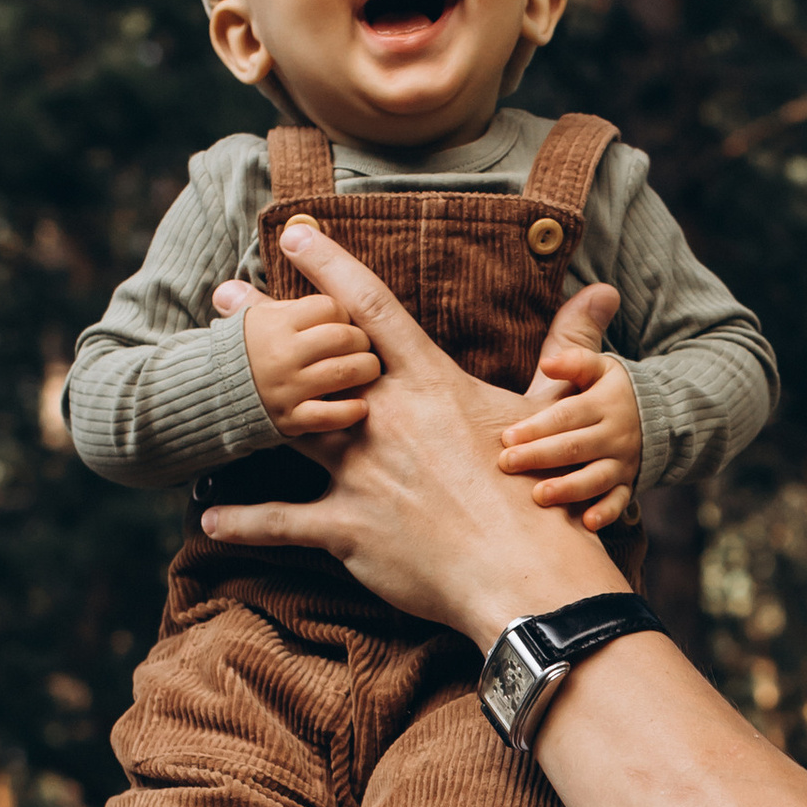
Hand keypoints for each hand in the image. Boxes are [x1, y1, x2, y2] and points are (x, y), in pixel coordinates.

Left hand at [198, 222, 624, 642]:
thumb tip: (602, 294)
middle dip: (266, 325)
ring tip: (204, 385)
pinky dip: (242, 522)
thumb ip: (565, 349)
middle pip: (313, 360)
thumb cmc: (545, 493)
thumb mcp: (552, 410)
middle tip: (224, 297)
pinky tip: (208, 520)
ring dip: (243, 404)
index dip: (331, 266)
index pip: (372, 309)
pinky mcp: (348, 528)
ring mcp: (360, 474)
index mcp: (430, 384)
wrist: (530, 572)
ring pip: (286, 428)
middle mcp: (384, 420)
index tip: (297, 233)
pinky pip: (281, 522)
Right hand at [218, 278, 381, 441]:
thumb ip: (275, 288)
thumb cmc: (244, 352)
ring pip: (344, 371)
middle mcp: (283, 354)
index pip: (329, 307)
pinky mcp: (292, 420)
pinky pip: (332, 414)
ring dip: (364, 370)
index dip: (342, 313)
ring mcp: (287, 389)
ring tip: (366, 370)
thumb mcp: (253, 318)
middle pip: (343, 337)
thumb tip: (287, 236)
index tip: (341, 321)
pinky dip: (351, 410)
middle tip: (361, 346)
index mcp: (276, 324)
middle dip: (360, 340)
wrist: (211, 397)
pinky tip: (360, 404)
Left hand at [498, 283, 641, 529]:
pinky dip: (606, 512)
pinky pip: (620, 501)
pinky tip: (587, 524)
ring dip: (570, 487)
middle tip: (506, 463)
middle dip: (542, 455)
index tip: (508, 435)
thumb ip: (576, 345)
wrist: (654, 417)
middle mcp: (616, 432)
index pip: (568, 413)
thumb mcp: (597, 363)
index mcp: (604, 399)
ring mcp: (622, 461)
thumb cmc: (606, 389)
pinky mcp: (627, 484)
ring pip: (597, 476)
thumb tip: (561, 343)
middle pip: (576, 445)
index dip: (539, 424)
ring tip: (540, 496)